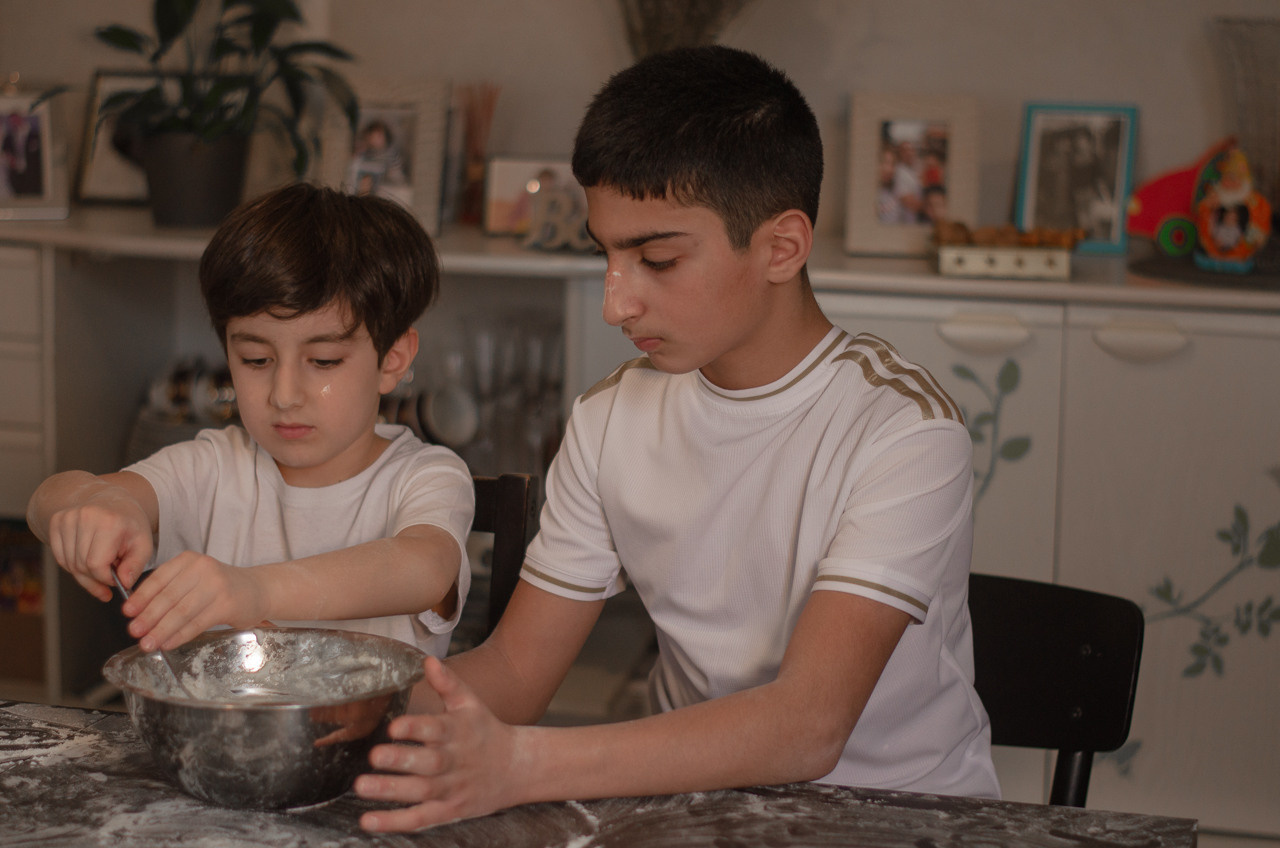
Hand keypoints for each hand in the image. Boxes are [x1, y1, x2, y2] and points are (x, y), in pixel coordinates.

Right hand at [44, 485, 152, 602]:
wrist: (114, 501)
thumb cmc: (130, 525)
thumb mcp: (144, 545)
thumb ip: (135, 566)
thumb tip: (124, 583)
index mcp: (109, 522)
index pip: (96, 564)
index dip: (105, 579)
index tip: (116, 579)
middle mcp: (85, 516)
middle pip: (81, 566)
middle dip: (96, 578)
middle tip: (110, 575)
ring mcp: (67, 517)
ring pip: (69, 564)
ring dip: (85, 573)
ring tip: (102, 563)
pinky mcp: (56, 521)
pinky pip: (60, 557)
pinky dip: (73, 565)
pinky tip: (87, 559)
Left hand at [122, 552, 268, 651]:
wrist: (257, 589)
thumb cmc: (220, 587)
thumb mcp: (194, 579)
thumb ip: (171, 590)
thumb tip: (139, 613)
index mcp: (189, 560)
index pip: (159, 579)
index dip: (141, 597)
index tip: (128, 612)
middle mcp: (203, 568)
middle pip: (168, 597)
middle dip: (148, 617)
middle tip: (134, 631)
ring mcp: (217, 585)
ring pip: (181, 611)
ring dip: (161, 630)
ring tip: (148, 643)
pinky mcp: (227, 604)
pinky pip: (197, 622)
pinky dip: (180, 635)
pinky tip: (168, 643)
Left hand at [355, 657, 521, 831]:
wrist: (516, 768)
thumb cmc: (485, 731)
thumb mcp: (470, 703)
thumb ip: (447, 683)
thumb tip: (428, 660)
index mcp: (457, 731)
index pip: (435, 729)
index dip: (415, 728)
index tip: (394, 726)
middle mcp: (454, 761)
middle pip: (428, 763)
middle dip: (401, 760)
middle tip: (374, 756)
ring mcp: (451, 788)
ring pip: (421, 791)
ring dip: (391, 790)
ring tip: (362, 785)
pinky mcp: (448, 811)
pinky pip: (420, 818)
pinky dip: (395, 822)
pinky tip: (369, 820)